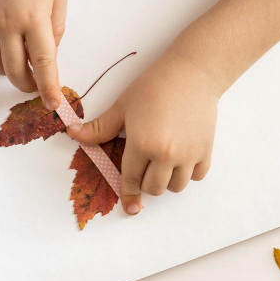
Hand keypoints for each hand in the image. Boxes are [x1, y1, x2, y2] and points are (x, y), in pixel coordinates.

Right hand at [0, 0, 66, 108]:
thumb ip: (57, 27)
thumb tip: (50, 53)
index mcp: (34, 18)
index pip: (43, 64)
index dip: (48, 88)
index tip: (53, 103)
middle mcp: (8, 24)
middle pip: (15, 72)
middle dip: (27, 86)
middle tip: (36, 84)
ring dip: (9, 72)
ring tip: (19, 60)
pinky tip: (1, 49)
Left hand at [66, 53, 221, 213]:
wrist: (192, 73)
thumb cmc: (154, 87)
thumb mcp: (122, 106)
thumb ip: (100, 128)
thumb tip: (73, 133)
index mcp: (142, 144)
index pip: (131, 180)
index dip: (128, 193)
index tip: (130, 207)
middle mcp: (166, 154)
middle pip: (154, 188)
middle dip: (146, 183)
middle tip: (145, 167)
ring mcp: (189, 154)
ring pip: (176, 187)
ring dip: (167, 181)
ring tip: (163, 164)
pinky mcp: (206, 150)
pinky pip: (197, 177)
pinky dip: (188, 173)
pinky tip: (182, 160)